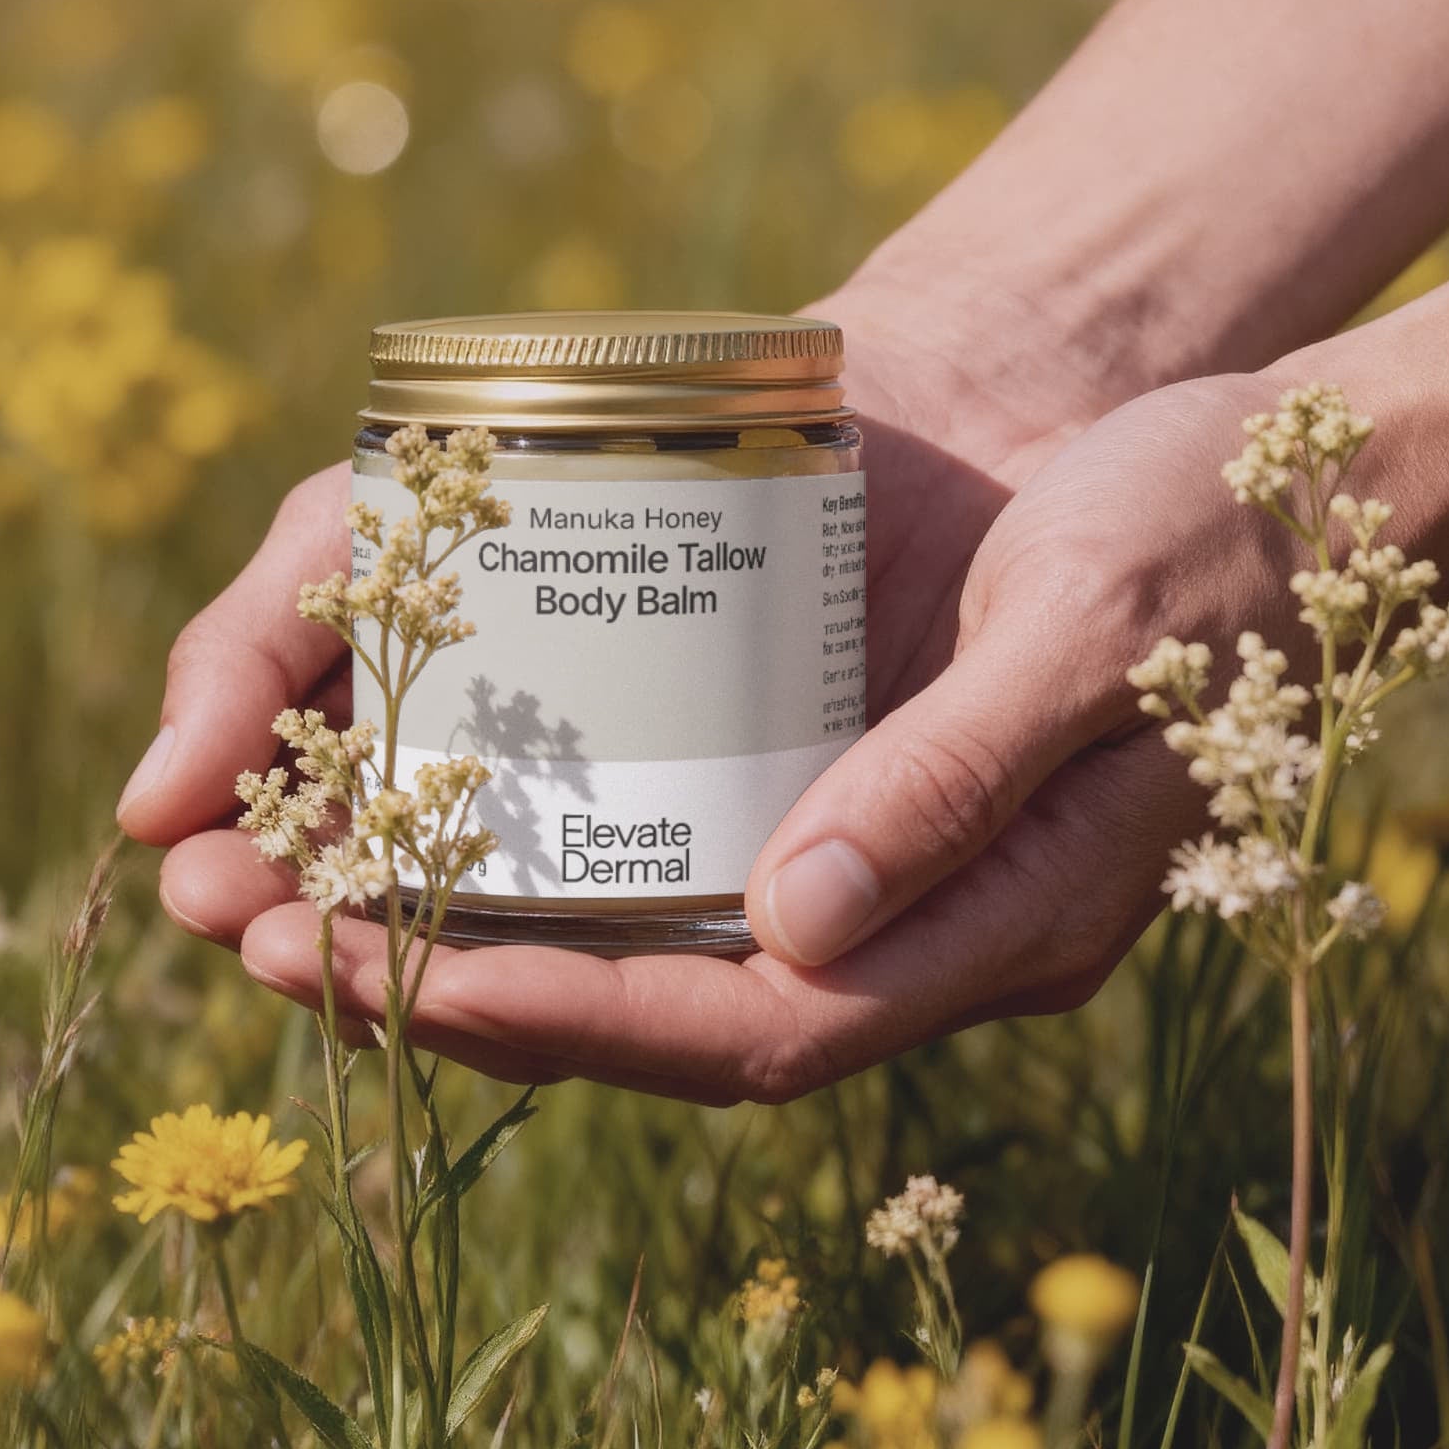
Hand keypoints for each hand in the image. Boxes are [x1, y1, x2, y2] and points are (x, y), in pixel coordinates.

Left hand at [127, 352, 1299, 1101]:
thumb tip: (792, 928)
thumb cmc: (1197, 519)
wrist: (1206, 418)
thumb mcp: (1091, 627)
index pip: (742, 1030)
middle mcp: (887, 911)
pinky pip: (623, 809)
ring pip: (600, 913)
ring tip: (245, 856)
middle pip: (634, 995)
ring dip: (421, 892)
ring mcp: (830, 830)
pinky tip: (371, 765)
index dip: (559, 1018)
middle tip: (242, 928)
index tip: (389, 977)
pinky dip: (493, 798)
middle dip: (431, 974)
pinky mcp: (786, 742)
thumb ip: (955, 784)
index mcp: (986, 928)